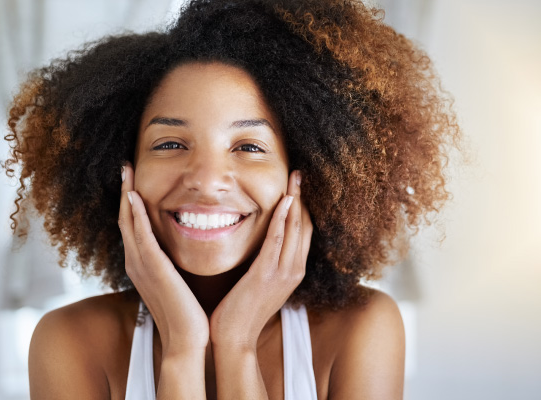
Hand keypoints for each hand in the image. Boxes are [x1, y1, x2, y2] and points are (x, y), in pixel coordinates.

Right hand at [118, 163, 209, 354]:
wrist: (187, 338)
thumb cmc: (186, 312)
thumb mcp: (175, 281)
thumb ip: (171, 264)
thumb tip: (177, 251)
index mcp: (142, 264)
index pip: (132, 225)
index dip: (130, 201)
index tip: (133, 179)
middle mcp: (136, 262)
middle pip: (124, 218)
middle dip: (124, 191)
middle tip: (125, 167)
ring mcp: (141, 265)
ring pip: (128, 222)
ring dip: (126, 195)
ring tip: (126, 172)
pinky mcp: (153, 268)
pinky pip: (141, 236)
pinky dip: (135, 216)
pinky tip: (134, 197)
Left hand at [209, 170, 312, 348]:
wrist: (235, 339)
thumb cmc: (243, 311)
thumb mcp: (262, 284)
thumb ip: (267, 263)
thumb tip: (263, 244)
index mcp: (294, 271)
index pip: (304, 232)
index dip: (303, 207)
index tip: (298, 186)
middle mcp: (294, 270)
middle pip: (305, 226)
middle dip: (303, 198)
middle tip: (299, 174)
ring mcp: (283, 273)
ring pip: (295, 229)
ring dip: (295, 200)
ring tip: (295, 178)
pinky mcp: (266, 275)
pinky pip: (277, 240)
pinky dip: (282, 218)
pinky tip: (284, 201)